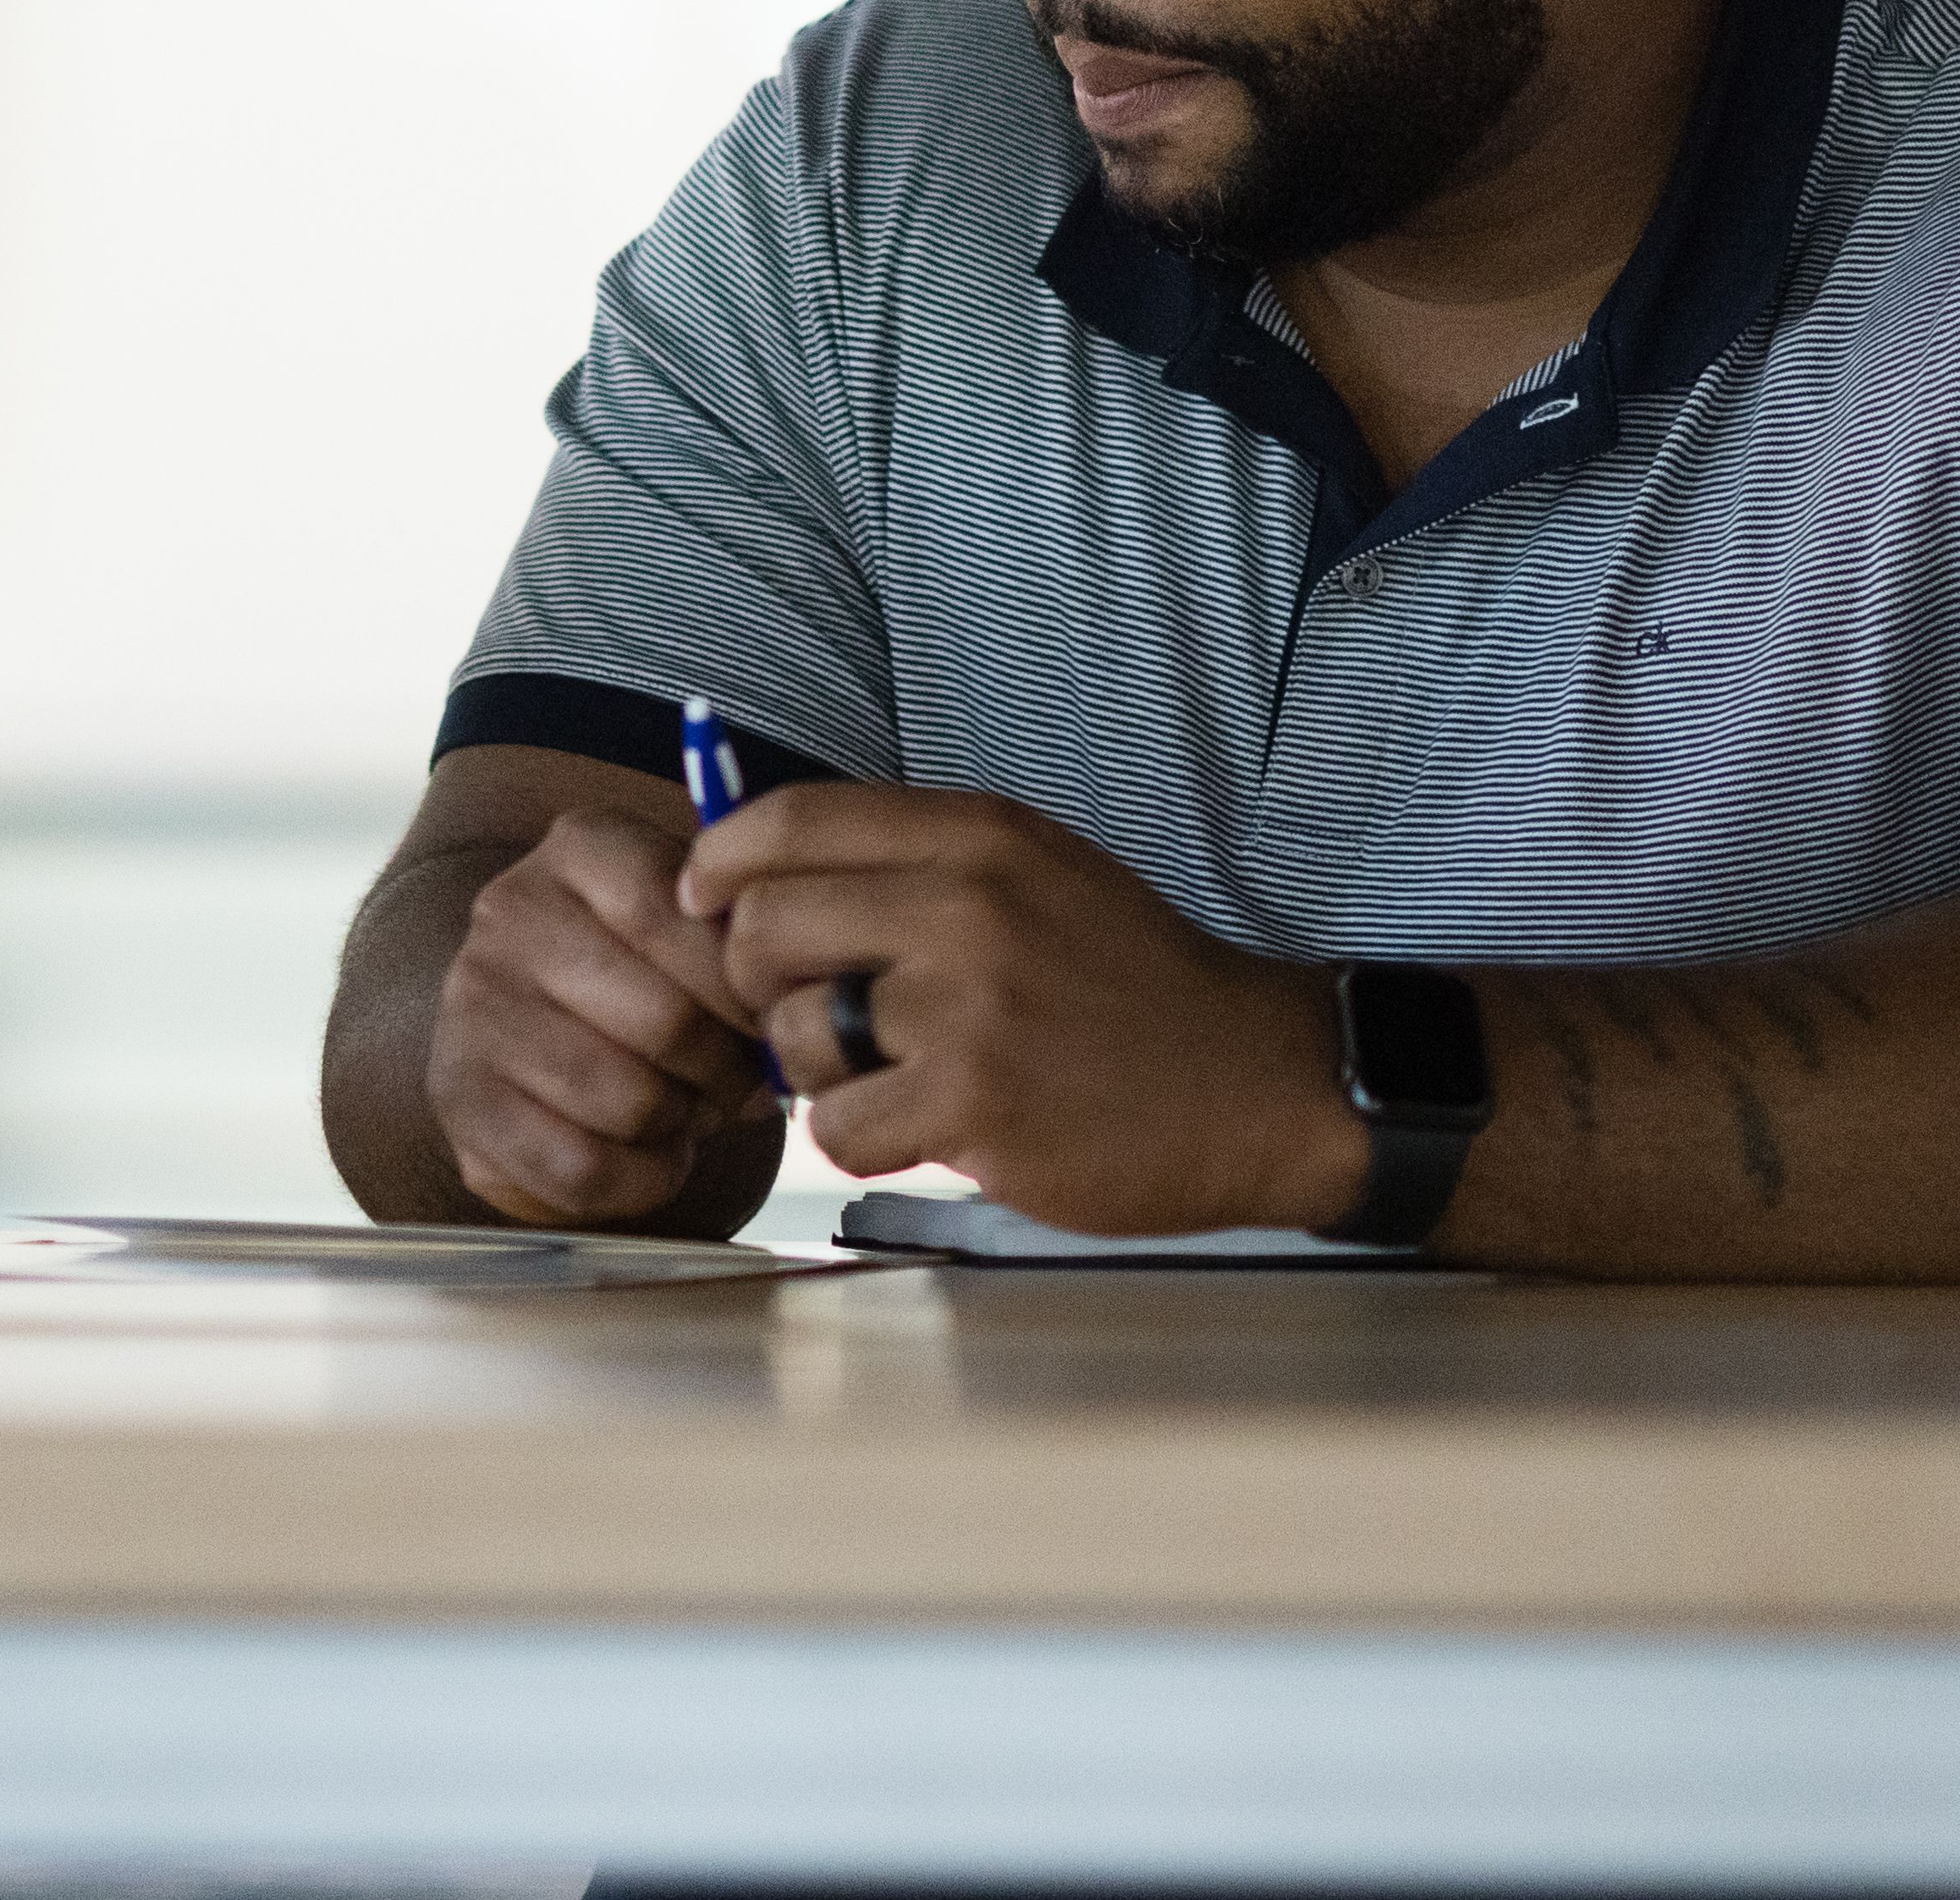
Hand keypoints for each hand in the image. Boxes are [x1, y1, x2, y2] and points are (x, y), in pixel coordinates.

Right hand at [424, 804, 774, 1224]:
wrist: (530, 1028)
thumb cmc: (643, 975)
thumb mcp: (692, 926)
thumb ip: (743, 944)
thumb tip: (794, 1014)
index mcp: (581, 847)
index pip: (678, 913)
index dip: (744, 987)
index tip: (771, 1018)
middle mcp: (509, 912)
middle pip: (667, 1022)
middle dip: (725, 1071)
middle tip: (736, 1081)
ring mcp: (472, 1006)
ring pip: (627, 1102)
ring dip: (682, 1125)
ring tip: (687, 1109)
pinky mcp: (458, 1098)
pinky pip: (580, 1169)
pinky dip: (640, 1180)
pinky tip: (648, 1154)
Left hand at [686, 784, 1368, 1238]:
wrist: (1257, 1084)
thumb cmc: (1129, 986)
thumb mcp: (1036, 876)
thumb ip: (914, 862)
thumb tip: (758, 872)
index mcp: (980, 835)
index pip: (791, 821)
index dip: (720, 863)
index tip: (702, 900)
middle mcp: (968, 904)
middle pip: (764, 926)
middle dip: (761, 983)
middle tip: (813, 1017)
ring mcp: (969, 1005)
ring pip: (791, 1035)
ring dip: (819, 1073)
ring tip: (897, 1077)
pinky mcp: (974, 1103)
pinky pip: (835, 1126)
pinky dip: (863, 1138)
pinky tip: (929, 1129)